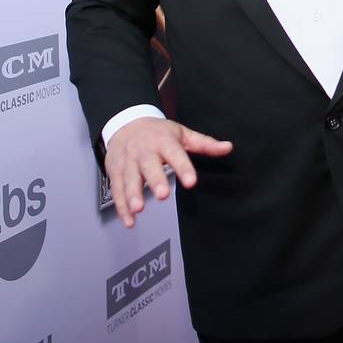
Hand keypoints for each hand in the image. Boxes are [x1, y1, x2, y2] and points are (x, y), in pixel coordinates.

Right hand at [105, 118, 232, 227]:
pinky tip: (129, 219)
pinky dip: (122, 206)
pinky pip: (117, 189)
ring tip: (138, 209)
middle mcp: (144, 151)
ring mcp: (128, 161)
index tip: (190, 181)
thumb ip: (205, 144)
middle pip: (148, 165)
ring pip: (129, 178)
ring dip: (133, 194)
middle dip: (154, 180)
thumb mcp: (183, 133)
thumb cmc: (158, 132)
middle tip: (162, 195)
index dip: (183, 167)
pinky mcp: (115, 171)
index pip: (175, 153)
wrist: (127, 122)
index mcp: (163, 141)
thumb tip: (227, 147)